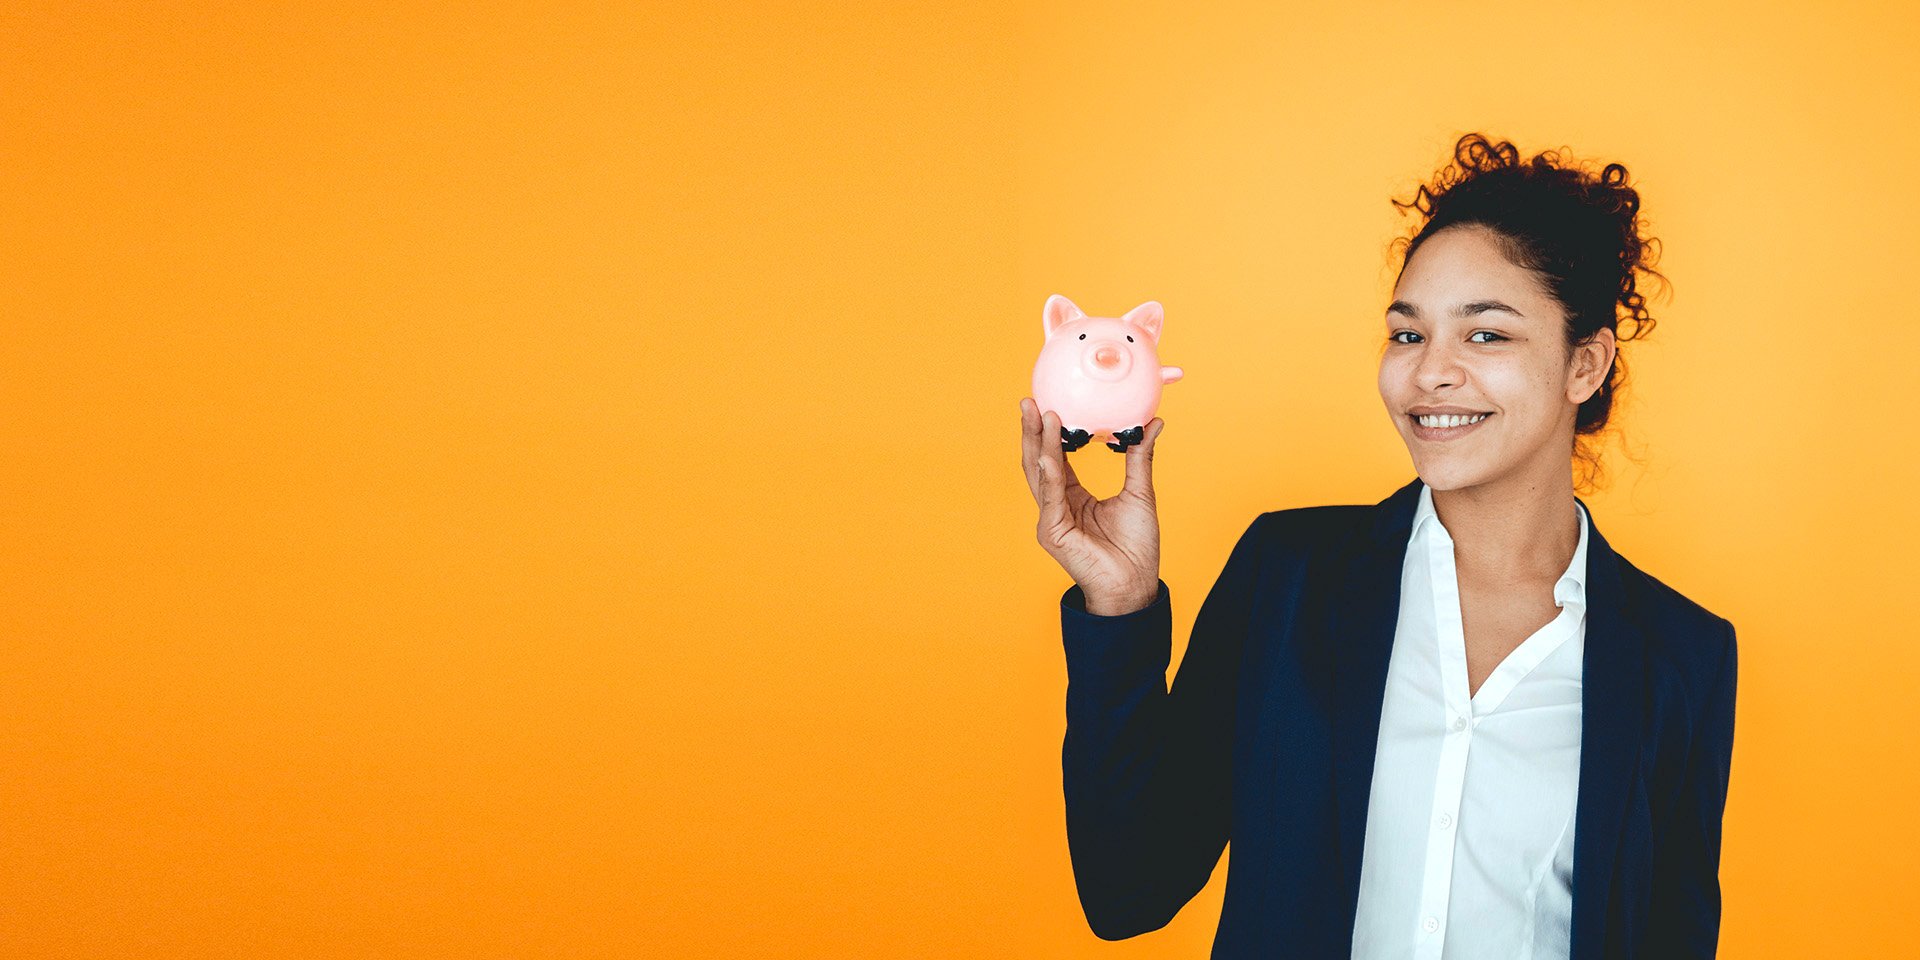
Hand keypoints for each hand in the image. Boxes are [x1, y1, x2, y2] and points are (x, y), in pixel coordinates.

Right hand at [1019, 397, 1164, 614]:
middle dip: (1032, 430)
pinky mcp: (1053, 533)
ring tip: (1039, 414)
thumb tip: (1152, 422)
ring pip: (1039, 474)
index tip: (1049, 401)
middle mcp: (1056, 505)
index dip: (1050, 431)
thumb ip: (1139, 456)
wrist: (1136, 584)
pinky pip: (1050, 498)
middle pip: (1039, 461)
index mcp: (1072, 496)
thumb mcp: (1140, 492)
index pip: (1056, 457)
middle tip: (1029, 400)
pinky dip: (1049, 474)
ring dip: (1037, 443)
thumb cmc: (1137, 547)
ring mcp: (1051, 519)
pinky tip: (1049, 454)